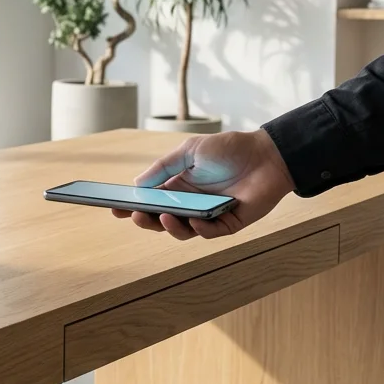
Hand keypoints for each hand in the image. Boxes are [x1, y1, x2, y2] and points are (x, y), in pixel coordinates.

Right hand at [113, 129, 295, 239]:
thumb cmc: (229, 149)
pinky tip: (194, 221)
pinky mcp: (228, 224)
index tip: (115, 207)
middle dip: (146, 220)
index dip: (133, 206)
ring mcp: (208, 215)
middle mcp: (190, 203)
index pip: (150, 201)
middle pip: (161, 220)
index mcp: (178, 186)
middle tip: (136, 215)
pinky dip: (199, 229)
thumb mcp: (190, 150)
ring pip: (182, 231)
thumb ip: (164, 166)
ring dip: (170, 227)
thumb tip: (137, 183)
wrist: (267, 154)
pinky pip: (209, 233)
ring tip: (164, 218)